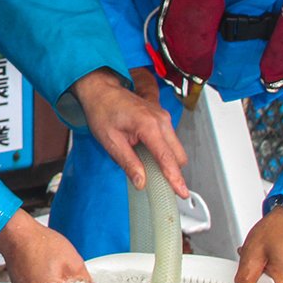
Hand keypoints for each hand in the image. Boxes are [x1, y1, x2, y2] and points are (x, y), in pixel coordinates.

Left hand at [71, 67, 187, 196]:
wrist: (101, 90)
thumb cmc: (102, 111)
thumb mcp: (110, 141)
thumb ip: (128, 163)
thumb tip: (141, 183)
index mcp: (149, 125)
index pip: (167, 157)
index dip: (175, 177)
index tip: (182, 193)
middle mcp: (161, 120)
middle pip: (178, 155)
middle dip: (173, 171)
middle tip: (160, 185)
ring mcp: (163, 117)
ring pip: (176, 148)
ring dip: (167, 161)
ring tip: (146, 165)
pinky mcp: (161, 117)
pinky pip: (170, 140)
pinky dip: (163, 151)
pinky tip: (146, 153)